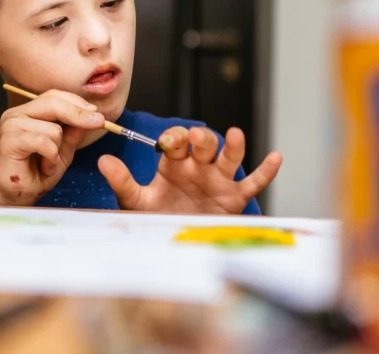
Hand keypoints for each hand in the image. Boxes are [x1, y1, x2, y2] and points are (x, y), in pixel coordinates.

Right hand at [0, 89, 104, 206]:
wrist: (16, 197)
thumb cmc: (36, 173)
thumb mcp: (63, 150)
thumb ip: (74, 132)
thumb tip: (93, 116)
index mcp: (28, 112)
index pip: (55, 96)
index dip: (77, 103)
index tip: (98, 115)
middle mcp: (16, 114)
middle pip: (53, 102)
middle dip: (78, 115)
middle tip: (98, 123)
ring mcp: (11, 125)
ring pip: (52, 128)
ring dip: (58, 150)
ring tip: (49, 163)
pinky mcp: (9, 140)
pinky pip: (43, 142)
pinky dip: (50, 157)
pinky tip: (44, 168)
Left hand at [99, 126, 281, 213]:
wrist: (174, 243)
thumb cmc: (157, 217)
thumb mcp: (137, 201)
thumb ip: (123, 181)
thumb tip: (102, 160)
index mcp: (174, 163)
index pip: (176, 141)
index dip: (174, 138)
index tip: (168, 143)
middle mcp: (198, 166)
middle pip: (204, 144)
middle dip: (201, 139)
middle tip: (195, 139)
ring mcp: (219, 180)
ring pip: (229, 158)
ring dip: (233, 146)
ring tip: (235, 135)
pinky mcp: (235, 198)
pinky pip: (253, 183)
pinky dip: (265, 171)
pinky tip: (276, 157)